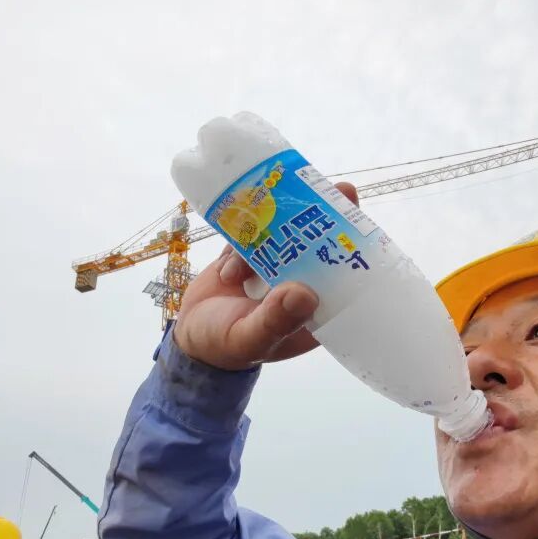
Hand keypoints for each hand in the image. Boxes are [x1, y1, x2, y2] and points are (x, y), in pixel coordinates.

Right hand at [173, 182, 358, 370]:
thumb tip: (306, 294)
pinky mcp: (250, 255)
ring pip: (280, 233)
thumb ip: (275, 321)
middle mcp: (299, 283)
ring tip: (242, 267)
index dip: (347, 243)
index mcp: (314, 307)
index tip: (349, 213)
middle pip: (314, 243)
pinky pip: (250, 234)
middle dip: (311, 218)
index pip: (341, 272)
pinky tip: (226, 272)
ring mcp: (274, 267)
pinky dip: (237, 246)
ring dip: (264, 235)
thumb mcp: (248, 339)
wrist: (188, 337)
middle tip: (311, 192)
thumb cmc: (224, 347)